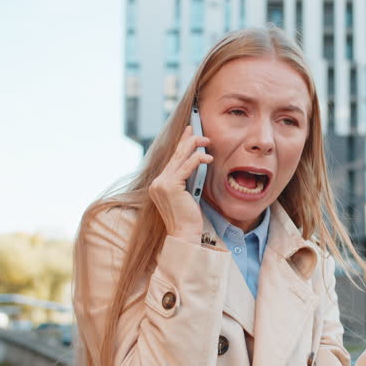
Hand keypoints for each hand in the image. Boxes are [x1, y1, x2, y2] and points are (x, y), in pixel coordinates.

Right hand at [148, 125, 212, 243]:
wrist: (184, 235)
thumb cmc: (188, 218)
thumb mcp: (187, 194)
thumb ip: (186, 180)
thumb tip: (196, 161)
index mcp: (159, 184)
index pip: (172, 159)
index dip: (181, 144)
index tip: (188, 132)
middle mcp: (157, 182)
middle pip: (175, 155)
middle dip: (188, 140)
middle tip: (198, 130)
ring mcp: (161, 184)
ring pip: (180, 158)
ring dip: (194, 146)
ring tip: (206, 141)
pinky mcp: (170, 187)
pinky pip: (186, 167)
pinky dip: (198, 160)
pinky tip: (208, 158)